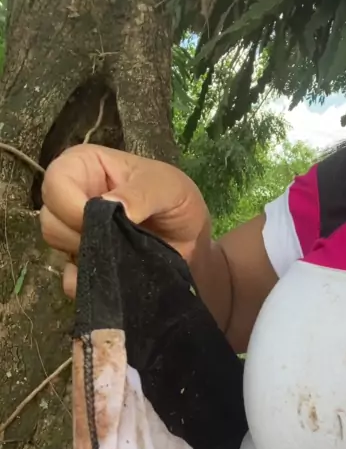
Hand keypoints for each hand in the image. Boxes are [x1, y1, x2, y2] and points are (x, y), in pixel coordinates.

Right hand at [40, 145, 209, 298]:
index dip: (72, 205)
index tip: (105, 222)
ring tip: (124, 254)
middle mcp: (72, 195)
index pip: (55, 182)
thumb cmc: (178, 201)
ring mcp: (74, 230)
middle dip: (82, 235)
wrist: (192, 240)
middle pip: (50, 219)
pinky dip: (89, 283)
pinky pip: (70, 278)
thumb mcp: (168, 188)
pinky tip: (116, 278)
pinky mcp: (82, 261)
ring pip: (55, 247)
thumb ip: (141, 194)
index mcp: (86, 165)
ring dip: (89, 257)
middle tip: (120, 240)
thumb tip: (110, 207)